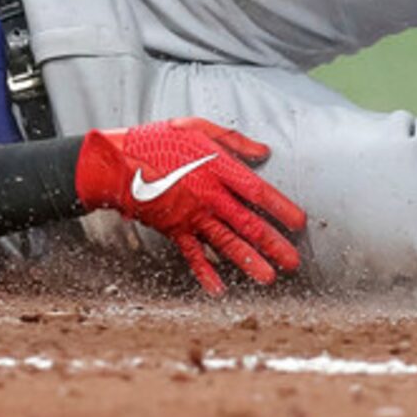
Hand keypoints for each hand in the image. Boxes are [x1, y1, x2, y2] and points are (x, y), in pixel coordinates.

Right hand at [75, 117, 305, 294]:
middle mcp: (209, 196)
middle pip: (247, 223)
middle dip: (273, 244)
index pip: (257, 192)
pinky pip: (192, 254)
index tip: (299, 222)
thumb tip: (264, 151)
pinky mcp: (173, 229)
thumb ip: (234, 140)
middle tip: (294, 262)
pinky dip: (205, 272)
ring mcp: (191, 215)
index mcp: (218, 169)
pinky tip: (219, 288)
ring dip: (248, 261)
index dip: (280, 207)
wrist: (116, 163)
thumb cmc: (159, 139)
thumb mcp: (198, 127)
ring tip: (269, 278)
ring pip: (225, 242)